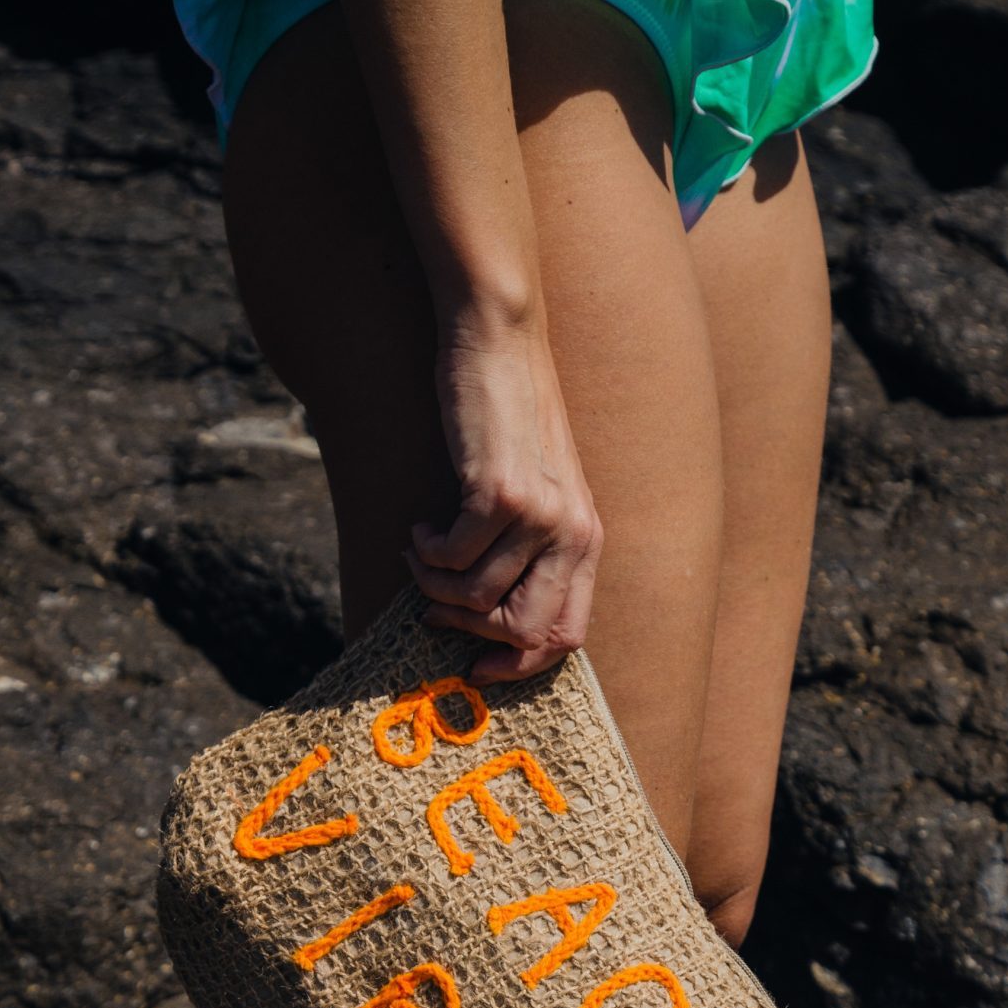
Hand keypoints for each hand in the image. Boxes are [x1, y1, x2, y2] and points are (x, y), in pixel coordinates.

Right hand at [408, 307, 601, 681]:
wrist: (498, 344)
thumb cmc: (509, 420)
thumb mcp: (537, 492)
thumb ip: (531, 551)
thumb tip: (490, 619)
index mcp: (586, 541)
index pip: (566, 636)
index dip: (519, 663)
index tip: (476, 664)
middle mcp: (572, 533)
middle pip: (525, 631)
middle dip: (470, 629)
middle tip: (436, 602)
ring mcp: (539, 514)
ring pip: (477, 596)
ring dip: (434, 584)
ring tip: (421, 553)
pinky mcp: (500, 493)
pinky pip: (452, 557)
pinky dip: (426, 552)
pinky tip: (421, 528)